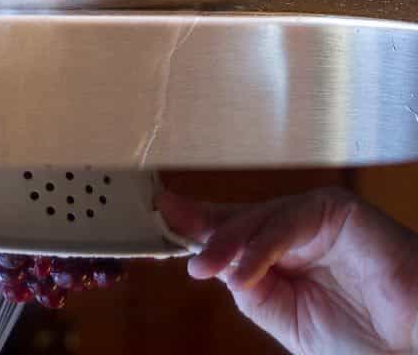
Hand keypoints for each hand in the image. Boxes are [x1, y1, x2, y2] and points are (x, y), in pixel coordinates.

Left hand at [158, 187, 417, 354]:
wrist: (412, 345)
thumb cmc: (363, 339)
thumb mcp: (289, 320)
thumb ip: (253, 289)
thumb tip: (211, 262)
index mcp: (281, 252)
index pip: (229, 231)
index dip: (193, 225)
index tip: (158, 216)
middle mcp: (295, 227)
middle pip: (237, 218)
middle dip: (201, 230)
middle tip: (169, 236)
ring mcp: (315, 215)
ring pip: (257, 218)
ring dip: (226, 244)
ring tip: (204, 267)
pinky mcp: (337, 209)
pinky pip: (287, 222)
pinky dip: (260, 246)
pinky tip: (242, 269)